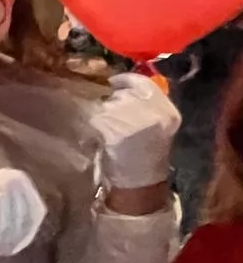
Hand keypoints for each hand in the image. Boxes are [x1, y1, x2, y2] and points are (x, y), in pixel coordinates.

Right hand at [0, 169, 45, 258]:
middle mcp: (2, 245)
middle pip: (13, 219)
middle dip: (10, 194)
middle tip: (3, 174)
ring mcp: (18, 241)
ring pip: (27, 215)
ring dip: (22, 191)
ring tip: (11, 173)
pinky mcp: (28, 231)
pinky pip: (35, 213)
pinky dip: (30, 195)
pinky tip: (21, 179)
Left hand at [91, 73, 179, 188]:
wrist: (141, 181)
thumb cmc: (148, 154)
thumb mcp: (159, 126)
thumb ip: (146, 105)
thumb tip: (121, 86)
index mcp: (167, 111)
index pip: (144, 84)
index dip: (126, 80)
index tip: (114, 81)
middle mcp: (153, 113)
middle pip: (123, 94)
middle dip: (114, 101)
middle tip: (113, 115)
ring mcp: (133, 120)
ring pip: (108, 105)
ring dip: (103, 114)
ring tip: (109, 128)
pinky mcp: (114, 130)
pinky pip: (98, 118)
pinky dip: (95, 124)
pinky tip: (100, 134)